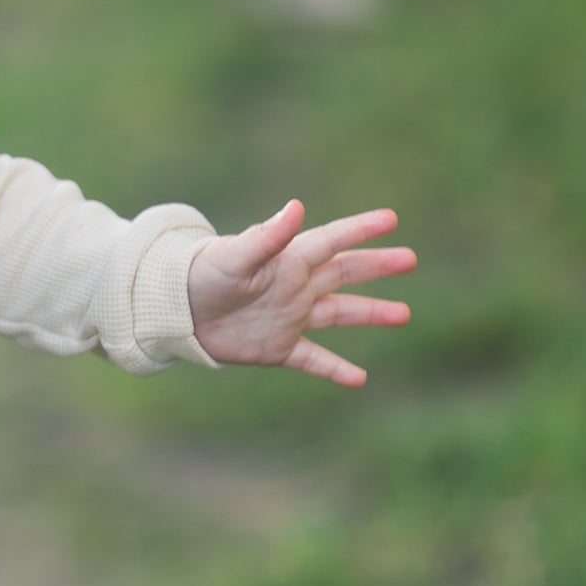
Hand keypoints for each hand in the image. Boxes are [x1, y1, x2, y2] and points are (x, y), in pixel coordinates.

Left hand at [187, 201, 414, 387]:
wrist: (175, 311)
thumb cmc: (202, 274)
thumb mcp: (236, 256)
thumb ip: (268, 237)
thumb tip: (297, 207)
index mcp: (289, 261)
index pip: (333, 241)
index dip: (361, 230)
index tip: (391, 219)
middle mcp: (296, 287)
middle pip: (345, 274)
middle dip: (377, 267)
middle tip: (410, 258)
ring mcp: (290, 318)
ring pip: (340, 315)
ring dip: (371, 314)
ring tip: (404, 314)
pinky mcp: (278, 348)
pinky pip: (314, 360)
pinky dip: (336, 369)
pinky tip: (360, 378)